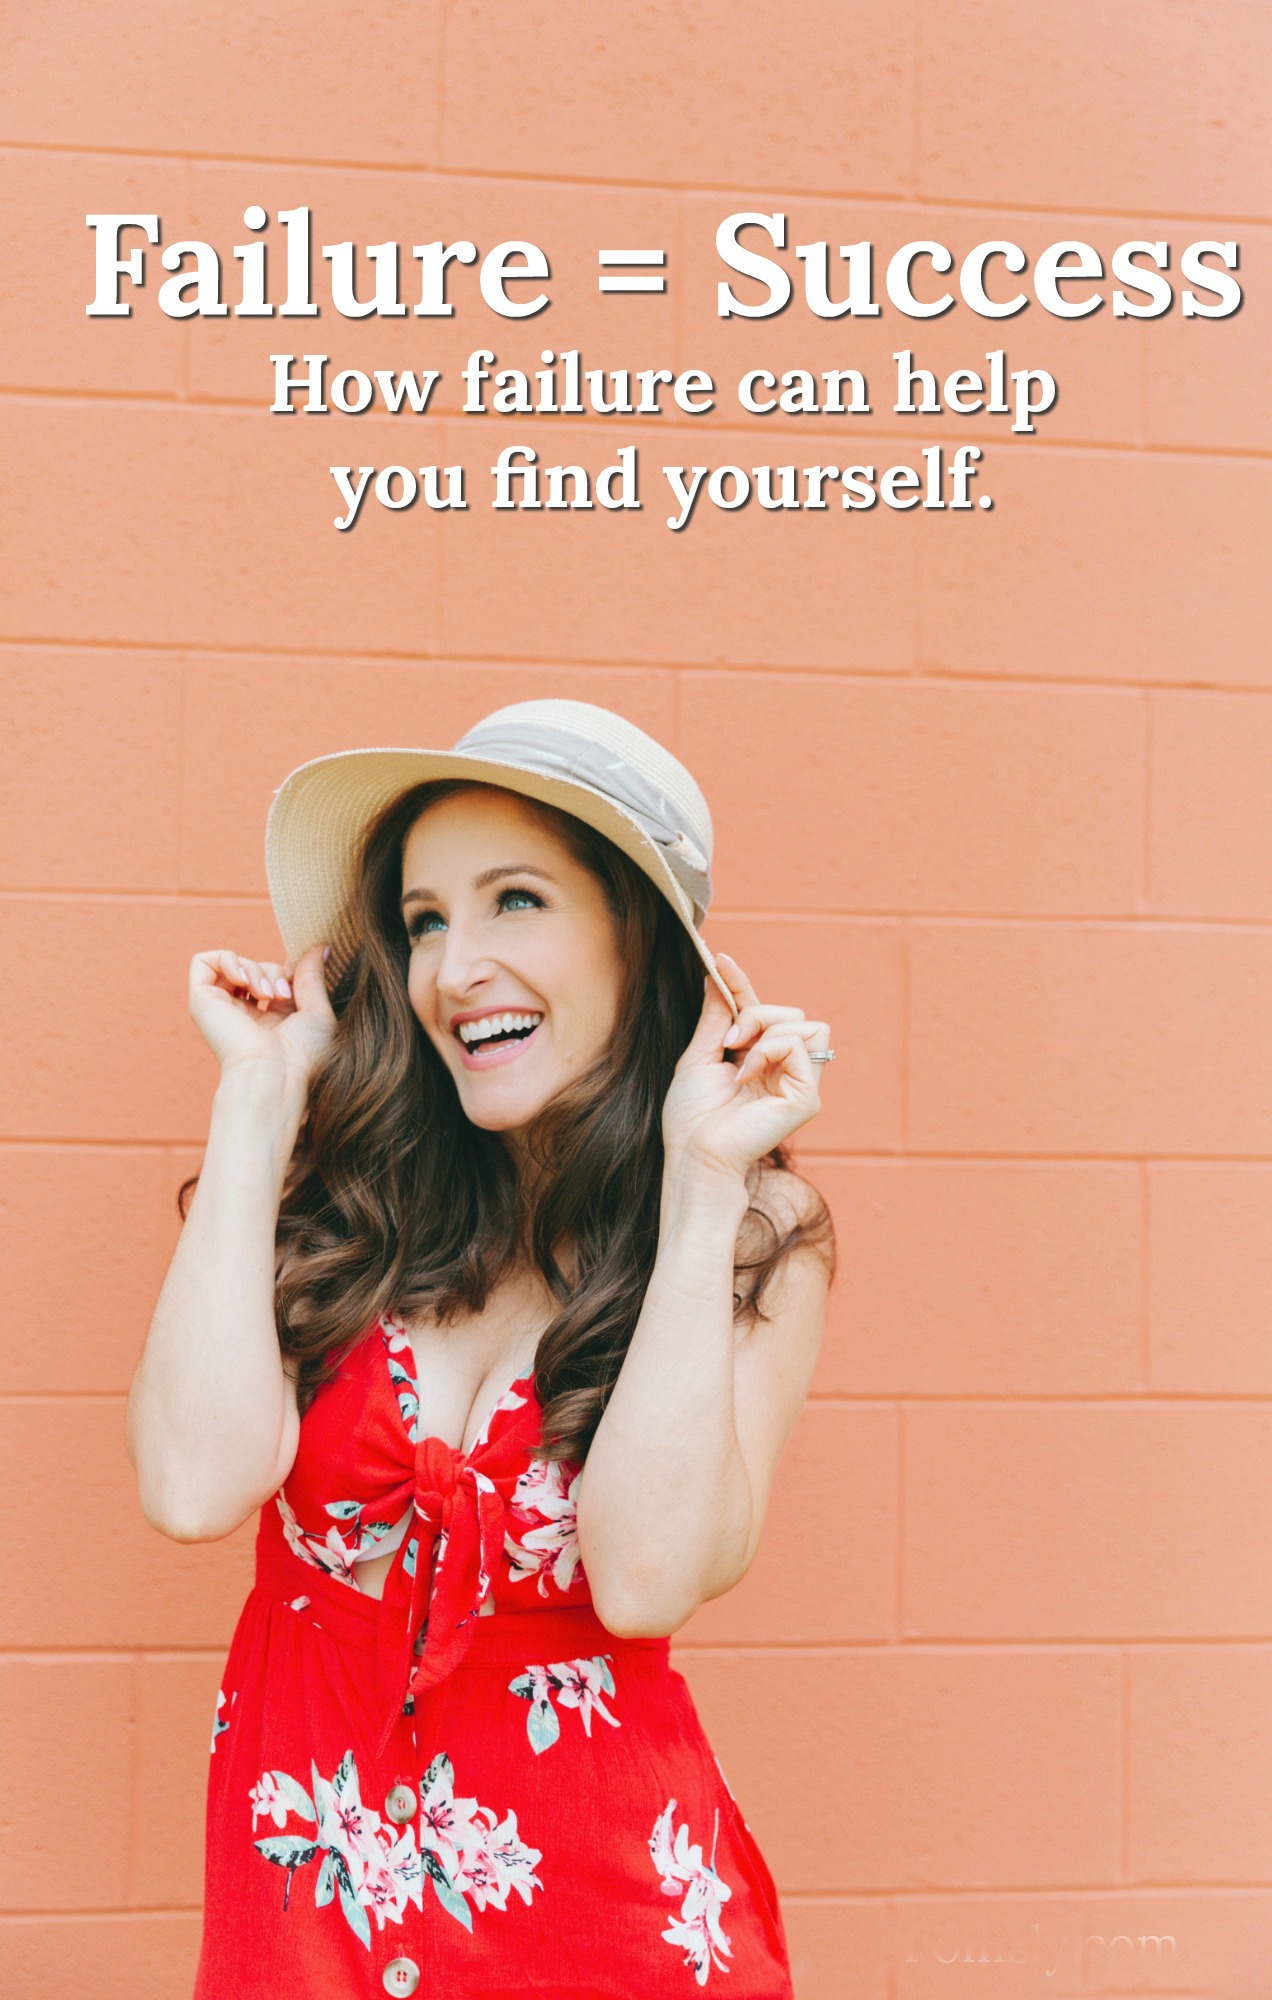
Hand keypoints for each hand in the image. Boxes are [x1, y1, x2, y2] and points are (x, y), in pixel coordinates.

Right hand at [188, 942, 335, 1095]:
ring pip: (233, 964)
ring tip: (266, 995)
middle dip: (273, 972)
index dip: (288, 972)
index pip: (274, 977)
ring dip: (254, 969)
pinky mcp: (201, 1002)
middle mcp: (243, 1015)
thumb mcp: (317, 1010)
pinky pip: (203, 961)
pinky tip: (242, 980)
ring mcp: (221, 1008)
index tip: (299, 985)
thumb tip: (322, 946)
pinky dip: (226, 960)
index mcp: (270, 1020)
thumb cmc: (301, 1055)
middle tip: (282, 996)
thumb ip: (313, 976)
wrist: (274, 1072)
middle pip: (256, 967)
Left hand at [660, 952, 829, 1180]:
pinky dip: (771, 1051)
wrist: (694, 1152)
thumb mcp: (700, 1055)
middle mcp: (784, 1070)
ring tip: (738, 1057)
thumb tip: (715, 977)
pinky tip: (746, 1075)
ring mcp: (799, 1083)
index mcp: (759, 1059)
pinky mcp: (806, 1098)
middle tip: (729, 1041)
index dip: (743, 985)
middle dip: (758, 1013)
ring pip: (806, 1025)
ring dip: (767, 1031)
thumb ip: (715, 1018)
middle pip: (792, 1013)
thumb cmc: (692, 1117)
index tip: (720, 961)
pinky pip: (803, 1047)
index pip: (761, 1010)